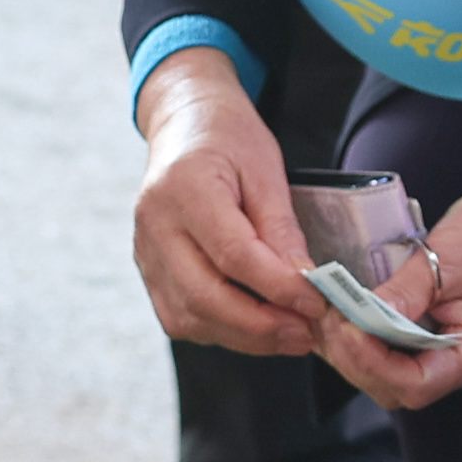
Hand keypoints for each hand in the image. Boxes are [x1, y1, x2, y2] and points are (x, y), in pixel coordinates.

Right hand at [128, 50, 319, 354]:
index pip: (233, 254)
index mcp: (184, 188)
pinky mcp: (148, 271)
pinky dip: (221, 331)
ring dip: (244, 337)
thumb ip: (281, 229)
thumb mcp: (266, 170)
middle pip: (205, 296)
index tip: (317, 303)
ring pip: (190, 317)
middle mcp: (154, 225)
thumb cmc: (227, 139)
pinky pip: (181, 317)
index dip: (278, 287)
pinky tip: (257, 327)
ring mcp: (145, 252)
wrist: (183, 124)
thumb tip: (304, 285)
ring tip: (290, 335)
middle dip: (262, 326)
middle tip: (307, 333)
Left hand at [312, 164, 461, 411]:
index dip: (374, 364)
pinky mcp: (438, 334)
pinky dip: (370, 337)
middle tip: (328, 321)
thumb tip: (357, 318)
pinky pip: (398, 350)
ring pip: (392, 373)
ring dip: (358, 351)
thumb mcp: (447, 258)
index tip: (346, 330)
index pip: (418, 384)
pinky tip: (350, 314)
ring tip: (331, 317)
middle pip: (400, 386)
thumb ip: (402, 293)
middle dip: (358, 360)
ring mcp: (452, 350)